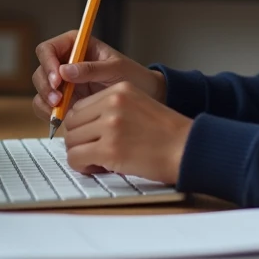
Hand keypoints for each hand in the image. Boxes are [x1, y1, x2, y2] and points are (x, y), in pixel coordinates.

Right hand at [31, 31, 165, 121]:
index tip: (57, 78)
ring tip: (60, 111)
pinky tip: (60, 118)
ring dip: (45, 100)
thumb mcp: (115, 68)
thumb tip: (64, 71)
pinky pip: (46, 106)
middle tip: (58, 99)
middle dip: (45, 85)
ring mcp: (63, 83)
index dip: (48, 62)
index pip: (48, 49)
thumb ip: (91, 69)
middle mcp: (65, 62)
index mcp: (76, 45)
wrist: (143, 96)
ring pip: (40, 89)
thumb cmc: (132, 75)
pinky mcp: (65, 101)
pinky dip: (48, 113)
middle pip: (41, 69)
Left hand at [62, 81, 192, 183]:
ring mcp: (110, 125)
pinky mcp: (109, 149)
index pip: (80, 106)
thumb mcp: (139, 106)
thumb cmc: (167, 134)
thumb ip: (112, 109)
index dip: (82, 126)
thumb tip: (83, 126)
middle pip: (72, 123)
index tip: (92, 137)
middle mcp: (112, 103)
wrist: (187, 149)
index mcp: (120, 90)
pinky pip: (76, 158)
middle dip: (79, 140)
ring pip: (71, 141)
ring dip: (80, 154)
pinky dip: (82, 166)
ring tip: (98, 160)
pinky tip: (98, 168)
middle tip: (93, 151)